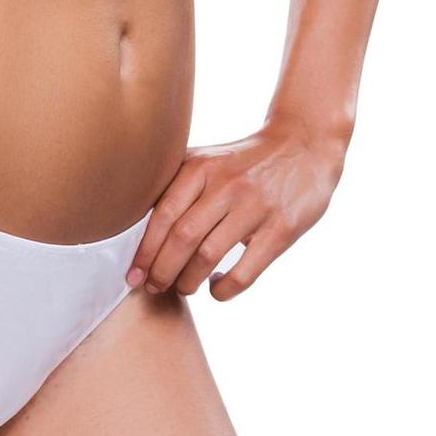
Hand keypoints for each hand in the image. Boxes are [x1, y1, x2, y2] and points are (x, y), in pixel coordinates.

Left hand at [125, 117, 346, 301]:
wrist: (303, 145)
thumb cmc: (244, 161)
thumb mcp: (208, 159)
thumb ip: (177, 184)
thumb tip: (138, 224)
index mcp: (201, 167)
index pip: (163, 213)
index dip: (145, 249)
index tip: (133, 274)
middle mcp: (226, 185)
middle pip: (182, 237)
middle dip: (161, 270)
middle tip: (152, 287)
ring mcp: (255, 207)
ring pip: (209, 256)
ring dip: (188, 281)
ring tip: (182, 289)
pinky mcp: (282, 229)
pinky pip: (246, 271)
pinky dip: (225, 290)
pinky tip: (217, 289)